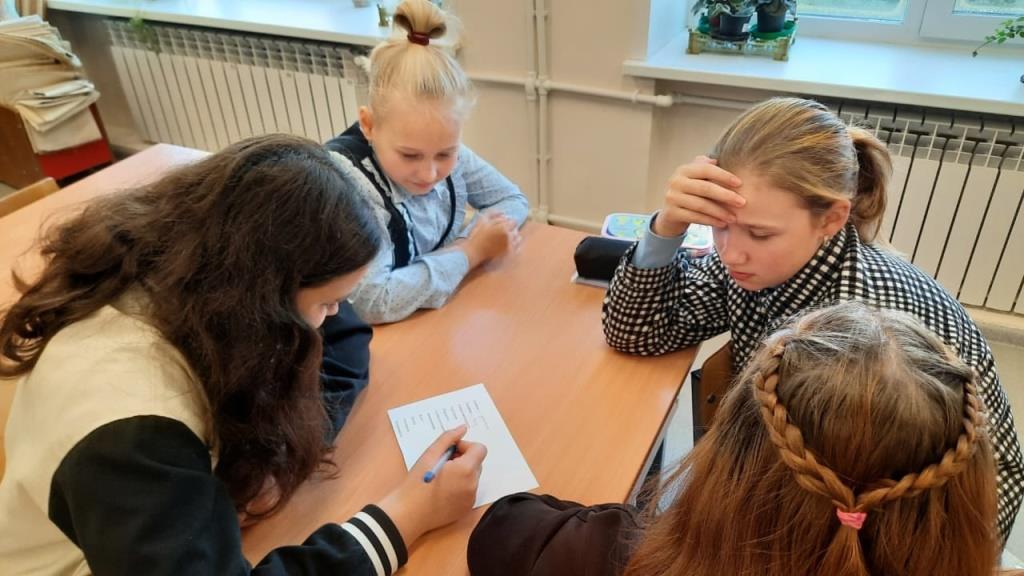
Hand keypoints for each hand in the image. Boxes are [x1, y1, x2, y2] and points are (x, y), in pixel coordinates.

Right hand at [376, 424, 486, 545]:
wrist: (408, 514)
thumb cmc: (416, 482)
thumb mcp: (429, 455)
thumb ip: (448, 439)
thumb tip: (463, 428)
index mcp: (466, 470)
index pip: (480, 449)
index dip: (466, 446)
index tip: (450, 452)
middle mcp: (473, 485)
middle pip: (476, 463)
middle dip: (463, 459)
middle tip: (442, 464)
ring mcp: (471, 499)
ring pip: (472, 477)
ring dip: (461, 473)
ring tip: (441, 478)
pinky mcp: (466, 509)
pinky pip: (469, 491)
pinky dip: (460, 487)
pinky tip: (442, 491)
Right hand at [462, 213, 520, 267]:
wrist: (473, 252)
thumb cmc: (477, 236)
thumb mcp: (482, 221)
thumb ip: (493, 213)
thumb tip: (503, 213)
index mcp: (503, 228)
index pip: (513, 222)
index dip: (507, 223)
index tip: (501, 226)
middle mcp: (509, 237)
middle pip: (516, 230)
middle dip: (510, 230)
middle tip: (501, 233)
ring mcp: (510, 247)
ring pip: (518, 239)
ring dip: (513, 237)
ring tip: (503, 239)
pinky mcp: (508, 255)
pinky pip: (517, 248)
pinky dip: (515, 246)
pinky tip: (506, 245)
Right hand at [654, 156, 745, 237]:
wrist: (670, 213)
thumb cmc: (690, 192)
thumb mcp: (695, 177)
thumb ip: (704, 167)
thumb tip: (716, 160)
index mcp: (684, 170)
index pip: (706, 169)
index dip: (723, 175)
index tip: (740, 183)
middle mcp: (676, 182)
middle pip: (705, 188)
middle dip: (726, 195)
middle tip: (742, 202)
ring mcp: (672, 198)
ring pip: (701, 205)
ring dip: (720, 212)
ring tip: (734, 217)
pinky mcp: (672, 213)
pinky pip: (695, 217)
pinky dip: (711, 221)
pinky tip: (722, 223)